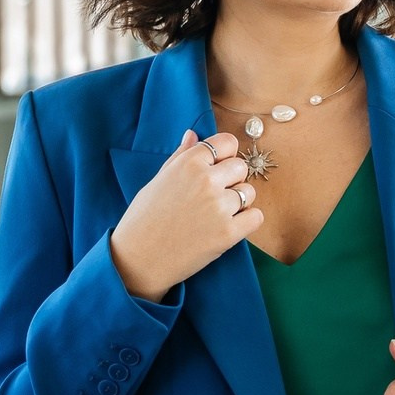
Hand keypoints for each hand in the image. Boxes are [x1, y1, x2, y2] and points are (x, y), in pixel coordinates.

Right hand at [110, 129, 259, 301]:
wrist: (139, 259)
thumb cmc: (144, 218)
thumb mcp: (158, 180)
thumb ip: (180, 156)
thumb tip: (193, 134)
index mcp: (189, 163)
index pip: (227, 142)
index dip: (225, 155)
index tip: (217, 168)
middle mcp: (206, 180)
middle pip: (241, 166)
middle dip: (232, 178)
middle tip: (213, 195)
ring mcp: (219, 207)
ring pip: (249, 192)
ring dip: (239, 201)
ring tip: (217, 213)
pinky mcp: (228, 233)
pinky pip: (255, 217)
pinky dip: (247, 221)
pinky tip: (229, 226)